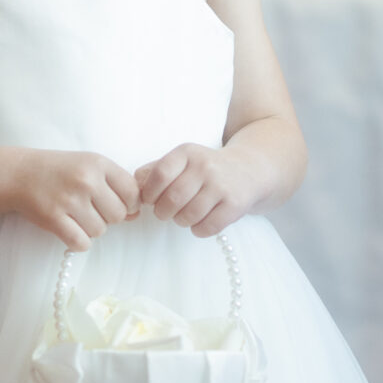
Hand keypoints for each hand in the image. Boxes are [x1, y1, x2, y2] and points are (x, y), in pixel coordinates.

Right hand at [12, 150, 140, 250]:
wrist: (19, 174)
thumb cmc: (60, 171)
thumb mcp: (89, 166)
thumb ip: (115, 185)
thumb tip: (135, 214)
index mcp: (98, 163)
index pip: (132, 192)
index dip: (129, 204)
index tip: (116, 203)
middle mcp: (85, 180)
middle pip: (118, 215)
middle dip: (108, 217)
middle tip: (91, 210)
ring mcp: (69, 200)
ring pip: (100, 231)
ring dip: (91, 228)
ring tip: (76, 215)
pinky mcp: (53, 218)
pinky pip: (81, 243)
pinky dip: (78, 241)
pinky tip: (70, 229)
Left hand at [135, 143, 254, 236]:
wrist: (248, 170)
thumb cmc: (205, 169)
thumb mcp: (182, 161)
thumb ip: (155, 170)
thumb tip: (134, 185)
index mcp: (187, 153)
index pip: (159, 175)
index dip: (150, 193)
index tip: (151, 200)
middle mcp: (205, 166)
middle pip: (172, 199)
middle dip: (163, 212)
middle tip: (166, 212)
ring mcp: (221, 186)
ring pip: (188, 216)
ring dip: (181, 221)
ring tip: (185, 215)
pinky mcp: (234, 205)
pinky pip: (207, 227)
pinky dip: (199, 230)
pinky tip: (201, 221)